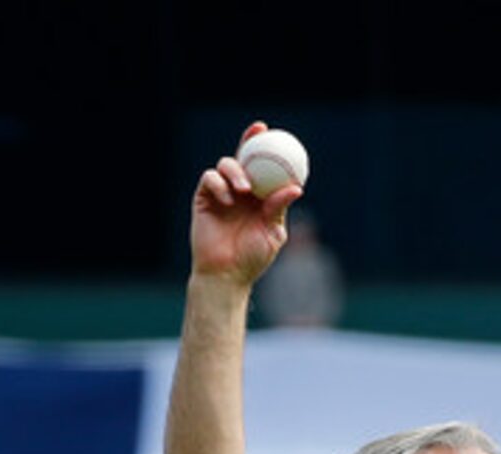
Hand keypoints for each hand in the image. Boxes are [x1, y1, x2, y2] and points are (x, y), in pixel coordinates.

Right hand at [190, 122, 300, 287]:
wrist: (226, 274)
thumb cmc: (252, 258)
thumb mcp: (272, 232)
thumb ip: (279, 207)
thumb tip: (295, 187)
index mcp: (260, 196)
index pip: (265, 167)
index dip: (269, 149)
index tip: (277, 135)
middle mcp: (240, 191)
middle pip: (243, 157)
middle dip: (249, 139)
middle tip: (258, 132)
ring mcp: (221, 193)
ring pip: (226, 165)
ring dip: (236, 170)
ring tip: (244, 189)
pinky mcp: (204, 198)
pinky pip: (209, 179)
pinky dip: (218, 184)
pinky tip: (227, 199)